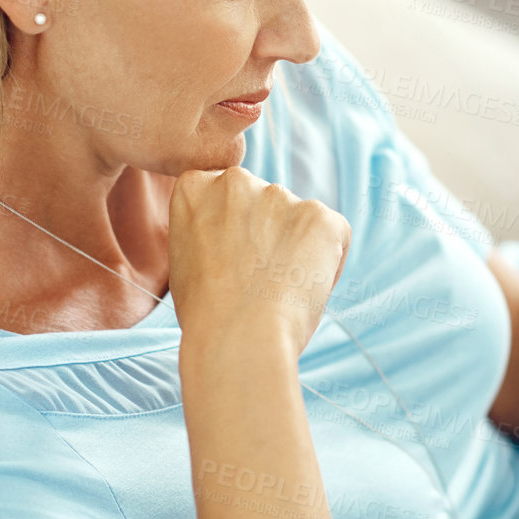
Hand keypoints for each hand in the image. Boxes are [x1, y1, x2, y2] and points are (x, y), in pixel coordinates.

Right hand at [167, 166, 351, 358]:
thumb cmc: (206, 314)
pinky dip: (327, 262)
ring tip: (279, 290)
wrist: (237, 337)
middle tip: (259, 278)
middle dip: (267, 234)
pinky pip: (333, 235)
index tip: (232, 261)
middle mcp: (236, 180)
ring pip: (298, 220)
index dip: (233, 233)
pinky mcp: (320, 215)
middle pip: (263, 204)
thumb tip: (233, 235)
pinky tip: (303, 289)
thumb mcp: (185, 258)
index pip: (224, 198)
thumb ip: (208, 231)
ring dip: (296, 247)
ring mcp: (281, 194)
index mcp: (196, 187)